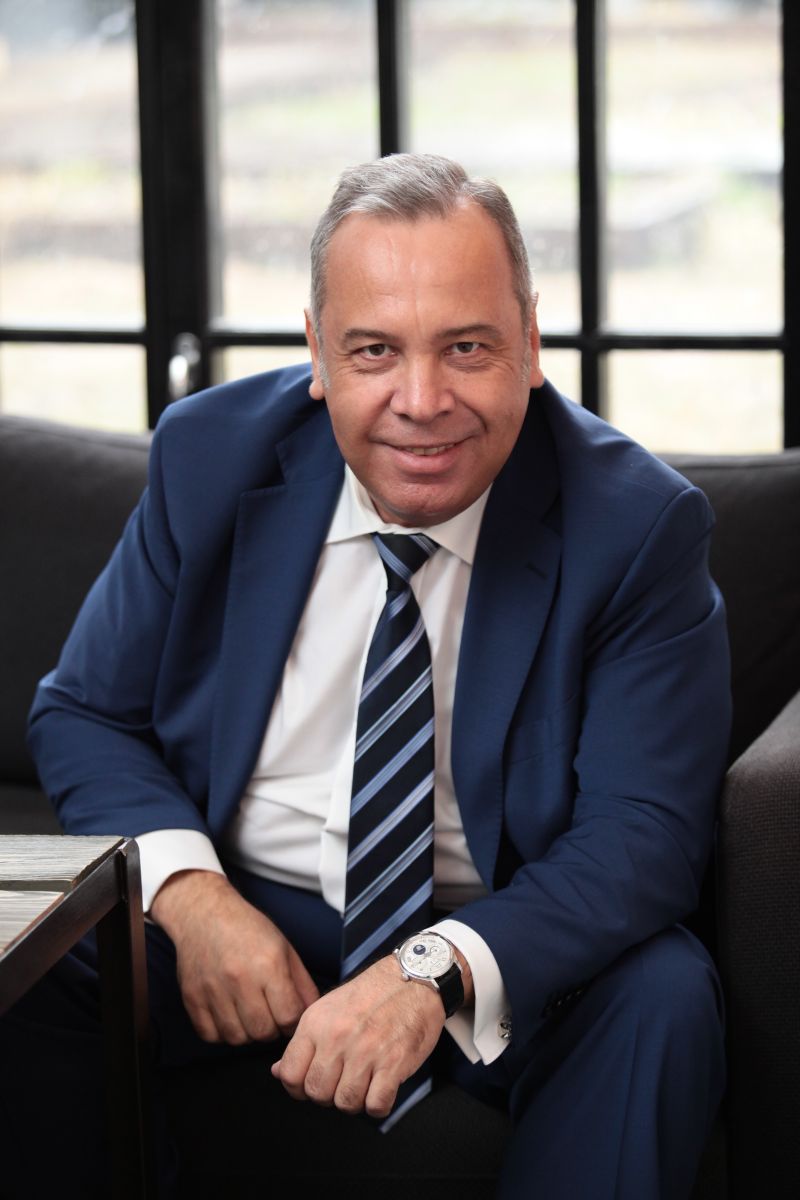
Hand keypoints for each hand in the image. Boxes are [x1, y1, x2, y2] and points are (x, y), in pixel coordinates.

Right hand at [150, 869, 318, 1043]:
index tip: (289, 1014)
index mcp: (268, 964)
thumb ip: (301, 983)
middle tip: (269, 1014)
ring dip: (247, 1032)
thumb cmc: (247, 928)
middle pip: (263, 1032)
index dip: (293, 1021)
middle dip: (272, 1029)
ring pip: (237, 1038)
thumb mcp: (284, 947)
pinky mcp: (192, 997)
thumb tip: (311, 1012)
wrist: (204, 913)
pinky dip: (221, 1032)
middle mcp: (240, 979)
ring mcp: (213, 990)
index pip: (288, 1016)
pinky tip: (228, 1014)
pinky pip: (210, 1035)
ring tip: (248, 1013)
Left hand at [270, 955, 445, 1118]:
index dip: (298, 1088)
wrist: (413, 977)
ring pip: (346, 1103)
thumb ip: (304, 1042)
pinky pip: (377, 1105)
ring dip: (355, 1101)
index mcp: (316, 1023)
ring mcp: (365, 1051)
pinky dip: (379, 1105)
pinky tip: (382, 1088)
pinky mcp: (393, 1063)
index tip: (312, 1085)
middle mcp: (337, 1037)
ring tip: (364, 1084)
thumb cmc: (372, 993)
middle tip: (342, 1082)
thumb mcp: (328, 1009)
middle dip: (329, 1095)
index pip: (290, 1075)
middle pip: (317, 1093)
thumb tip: (279, 1072)